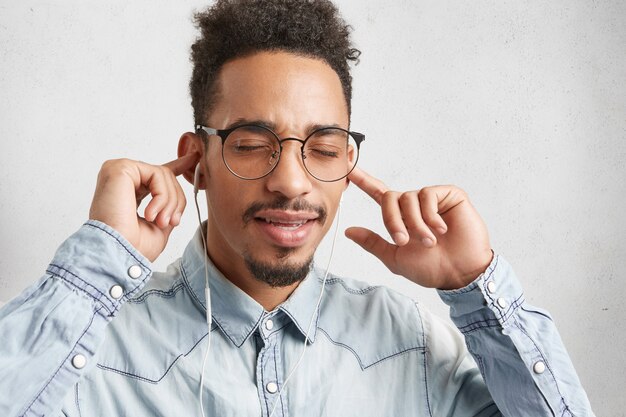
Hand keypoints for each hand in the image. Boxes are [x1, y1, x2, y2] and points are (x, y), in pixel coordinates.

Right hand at [89, 154, 198, 261]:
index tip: (193, 158)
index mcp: (130, 193)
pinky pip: (157, 173)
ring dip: (170, 201)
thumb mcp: (160, 227)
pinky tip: (150, 213)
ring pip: (164, 174)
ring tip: (160, 221)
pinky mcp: (120, 168)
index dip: (178, 165)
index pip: (155, 175)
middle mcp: (123, 181)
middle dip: (176, 201)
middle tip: (171, 222)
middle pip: (166, 177)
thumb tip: (179, 199)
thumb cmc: (133, 246)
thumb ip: (169, 208)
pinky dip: (161, 195)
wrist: (117, 253)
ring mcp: (120, 172)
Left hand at [345, 167, 492, 289]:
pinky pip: (428, 195)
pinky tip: (442, 229)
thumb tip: (348, 231)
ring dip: (416, 224)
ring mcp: (432, 199)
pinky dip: (430, 215)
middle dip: (392, 221)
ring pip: (408, 198)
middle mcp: (414, 205)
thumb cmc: (431, 268)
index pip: (378, 193)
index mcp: (400, 217)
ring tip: (429, 241)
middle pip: (390, 198)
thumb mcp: (395, 258)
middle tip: (404, 241)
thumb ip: (373, 243)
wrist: (459, 273)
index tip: (349, 167)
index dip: (363, 180)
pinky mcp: (449, 195)